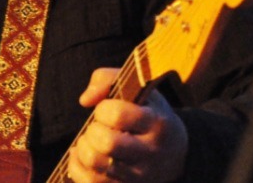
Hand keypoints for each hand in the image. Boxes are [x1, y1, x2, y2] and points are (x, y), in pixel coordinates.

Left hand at [66, 68, 187, 181]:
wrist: (175, 154)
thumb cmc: (150, 113)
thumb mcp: (139, 89)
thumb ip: (108, 79)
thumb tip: (85, 100)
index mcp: (156, 123)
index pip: (117, 115)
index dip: (102, 109)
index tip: (106, 109)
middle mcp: (151, 152)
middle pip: (107, 143)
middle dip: (92, 131)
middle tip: (97, 128)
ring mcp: (139, 176)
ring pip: (95, 166)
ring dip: (83, 149)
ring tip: (90, 141)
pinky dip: (77, 167)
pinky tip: (81, 156)